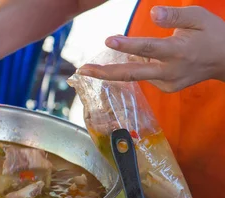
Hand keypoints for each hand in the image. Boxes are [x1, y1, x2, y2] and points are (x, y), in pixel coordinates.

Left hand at [78, 6, 224, 92]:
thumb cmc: (211, 34)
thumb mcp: (198, 17)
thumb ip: (175, 15)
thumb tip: (153, 12)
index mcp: (178, 51)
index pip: (148, 48)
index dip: (127, 45)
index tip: (108, 41)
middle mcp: (170, 71)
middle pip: (132, 74)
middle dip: (104, 73)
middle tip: (82, 70)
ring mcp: (167, 83)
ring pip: (135, 76)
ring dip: (113, 71)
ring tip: (90, 68)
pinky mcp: (166, 88)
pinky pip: (144, 76)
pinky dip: (132, 69)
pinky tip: (127, 61)